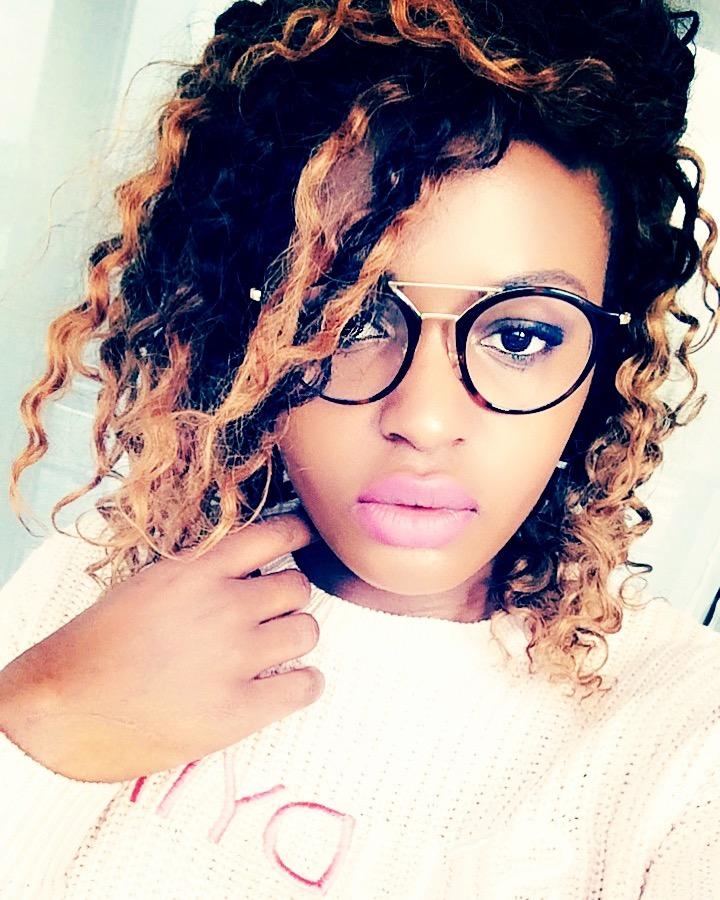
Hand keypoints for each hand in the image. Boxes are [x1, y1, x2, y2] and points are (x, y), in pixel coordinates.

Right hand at [0, 514, 322, 781]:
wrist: (60, 710)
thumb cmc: (96, 647)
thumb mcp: (149, 586)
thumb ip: (203, 575)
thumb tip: (254, 572)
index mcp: (197, 571)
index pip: (276, 535)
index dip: (298, 537)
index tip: (304, 543)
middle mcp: (224, 607)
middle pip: (297, 586)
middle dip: (286, 599)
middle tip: (266, 615)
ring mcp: (235, 659)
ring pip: (307, 631)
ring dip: (294, 638)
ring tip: (272, 651)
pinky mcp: (239, 710)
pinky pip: (306, 686)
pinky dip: (304, 683)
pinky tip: (286, 685)